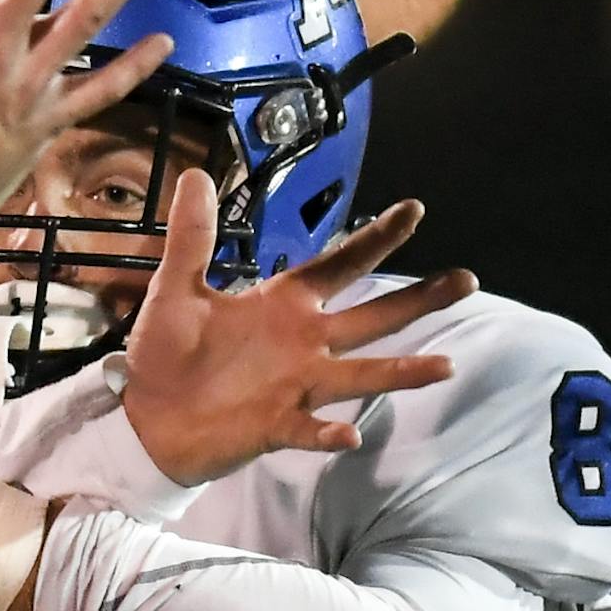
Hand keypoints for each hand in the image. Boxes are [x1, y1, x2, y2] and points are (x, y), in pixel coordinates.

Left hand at [121, 170, 479, 484]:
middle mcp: (301, 343)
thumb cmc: (166, 353)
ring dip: (399, 372)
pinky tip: (348, 435)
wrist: (144, 416)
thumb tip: (196, 176)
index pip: (339, 265)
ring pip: (359, 376)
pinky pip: (307, 430)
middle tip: (467, 279)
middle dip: (417, 299)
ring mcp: (294, 386)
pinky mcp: (274, 426)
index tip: (414, 211)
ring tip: (446, 366)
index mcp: (282, 305)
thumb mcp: (175, 287)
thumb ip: (192, 236)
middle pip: (371, 317)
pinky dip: (327, 434)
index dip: (375, 239)